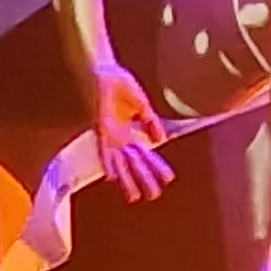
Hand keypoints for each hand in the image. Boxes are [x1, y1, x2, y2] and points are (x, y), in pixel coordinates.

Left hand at [86, 61, 174, 202]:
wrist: (106, 73)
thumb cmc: (121, 85)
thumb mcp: (142, 105)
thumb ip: (150, 123)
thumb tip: (160, 139)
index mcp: (131, 132)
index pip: (147, 155)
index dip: (157, 167)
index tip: (168, 179)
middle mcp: (121, 139)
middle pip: (135, 164)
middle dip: (145, 180)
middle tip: (154, 196)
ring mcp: (111, 137)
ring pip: (121, 164)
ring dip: (128, 180)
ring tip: (135, 197)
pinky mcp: (102, 131)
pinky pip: (104, 152)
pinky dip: (108, 164)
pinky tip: (112, 177)